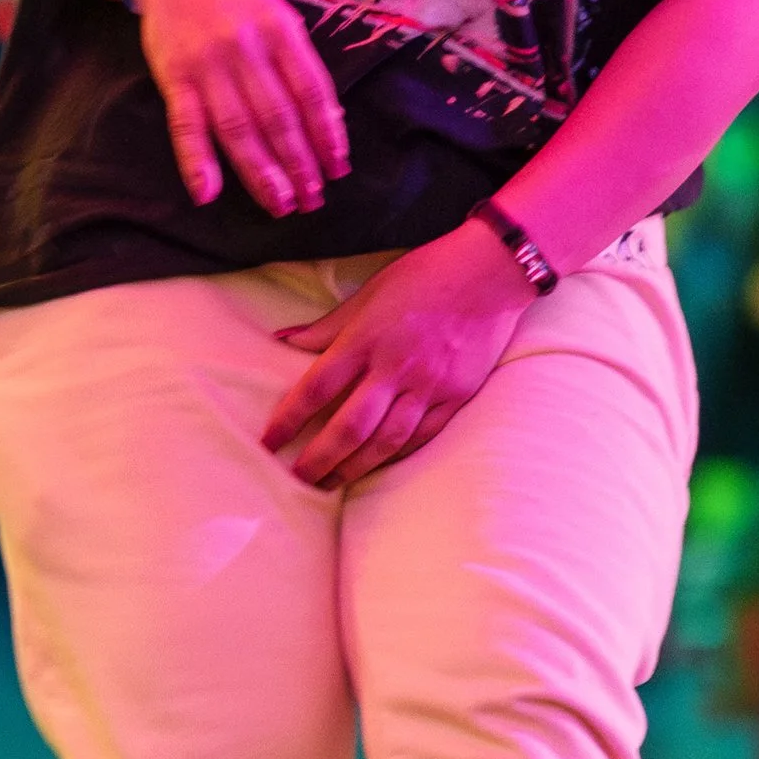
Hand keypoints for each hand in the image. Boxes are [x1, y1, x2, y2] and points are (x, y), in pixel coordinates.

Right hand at [131, 0, 347, 216]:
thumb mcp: (278, 16)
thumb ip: (298, 64)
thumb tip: (328, 121)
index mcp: (280, 31)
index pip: (311, 92)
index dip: (327, 134)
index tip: (338, 169)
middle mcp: (246, 48)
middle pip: (278, 116)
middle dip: (299, 163)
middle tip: (313, 200)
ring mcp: (208, 63)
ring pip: (238, 127)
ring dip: (260, 171)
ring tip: (280, 204)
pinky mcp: (173, 75)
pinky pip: (186, 124)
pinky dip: (196, 160)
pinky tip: (207, 193)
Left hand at [262, 219, 531, 487]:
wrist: (489, 274)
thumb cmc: (424, 276)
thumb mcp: (369, 294)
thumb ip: (328, 325)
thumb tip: (282, 338)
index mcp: (366, 338)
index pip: (316, 388)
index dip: (288, 419)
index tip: (269, 442)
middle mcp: (395, 367)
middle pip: (349, 427)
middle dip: (319, 459)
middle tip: (298, 478)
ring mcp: (428, 386)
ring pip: (386, 441)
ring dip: (355, 468)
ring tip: (332, 484)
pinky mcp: (455, 396)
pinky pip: (421, 436)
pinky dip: (396, 455)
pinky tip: (377, 466)